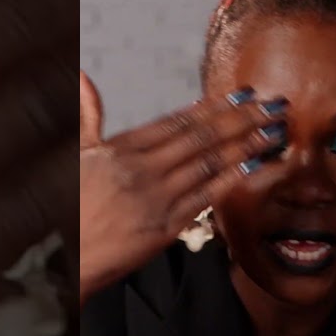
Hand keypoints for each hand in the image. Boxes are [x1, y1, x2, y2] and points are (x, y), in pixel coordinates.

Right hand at [77, 73, 286, 303]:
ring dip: (245, 143)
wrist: (62, 258)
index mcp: (122, 149)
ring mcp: (156, 197)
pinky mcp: (165, 226)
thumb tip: (82, 77)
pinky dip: (232, 177)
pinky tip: (254, 163)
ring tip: (273, 129)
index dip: (212, 106)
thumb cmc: (65, 209)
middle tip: (271, 105)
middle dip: (240, 119)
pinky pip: (205, 196)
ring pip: (209, 162)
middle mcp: (143, 169)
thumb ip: (87, 116)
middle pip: (201, 137)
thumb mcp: (74, 156)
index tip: (240, 95)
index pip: (176, 121)